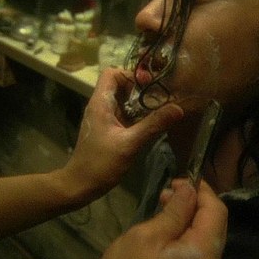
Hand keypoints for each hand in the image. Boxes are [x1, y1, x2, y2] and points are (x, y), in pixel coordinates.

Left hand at [63, 68, 183, 198]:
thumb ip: (153, 124)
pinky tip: (152, 125)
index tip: (149, 87)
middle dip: (141, 89)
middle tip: (160, 99)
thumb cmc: (101, 163)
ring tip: (161, 111)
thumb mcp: (130, 144)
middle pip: (120, 85)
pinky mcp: (108, 130)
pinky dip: (138, 116)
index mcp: (100, 103)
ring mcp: (104, 118)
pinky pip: (125, 115)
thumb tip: (178, 108)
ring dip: (141, 104)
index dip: (131, 74)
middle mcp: (100, 106)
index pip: (112, 73)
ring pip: (124, 101)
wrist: (80, 185)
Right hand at [75, 179, 227, 258]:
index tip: (179, 178)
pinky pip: (199, 255)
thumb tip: (190, 189)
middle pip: (216, 227)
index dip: (202, 190)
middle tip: (169, 191)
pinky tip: (167, 231)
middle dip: (197, 204)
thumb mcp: (145, 236)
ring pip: (208, 240)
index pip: (217, 212)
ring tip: (165, 207)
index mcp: (203, 256)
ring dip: (191, 220)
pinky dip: (188, 237)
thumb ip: (174, 211)